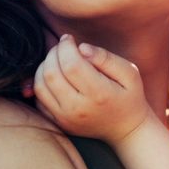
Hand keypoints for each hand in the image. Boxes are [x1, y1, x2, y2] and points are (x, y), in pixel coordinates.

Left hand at [33, 35, 155, 143]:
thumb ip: (106, 58)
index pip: (71, 65)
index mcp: (99, 94)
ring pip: (40, 86)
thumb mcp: (129, 73)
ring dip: (44, 66)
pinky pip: (39, 100)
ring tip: (57, 59)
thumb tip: (82, 47)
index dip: (66, 47)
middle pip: (51, 74)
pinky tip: (55, 76)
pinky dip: (42, 83)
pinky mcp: (58, 122)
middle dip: (53, 53)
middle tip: (62, 46)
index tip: (69, 38)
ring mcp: (65, 117)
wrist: (126, 130)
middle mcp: (79, 108)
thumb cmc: (129, 97)